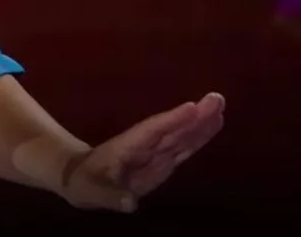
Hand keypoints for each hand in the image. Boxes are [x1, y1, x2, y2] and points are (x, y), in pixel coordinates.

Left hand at [61, 92, 224, 211]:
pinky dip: (198, 137)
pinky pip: (182, 148)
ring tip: (220, 106)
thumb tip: (130, 203)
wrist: (80, 178)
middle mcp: (144, 147)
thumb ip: (111, 196)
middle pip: (171, 130)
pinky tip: (213, 124)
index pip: (152, 133)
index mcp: (127, 148)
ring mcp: (154, 153)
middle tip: (217, 98)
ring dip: (201, 123)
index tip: (192, 107)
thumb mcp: (91, 191)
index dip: (171, 121)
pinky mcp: (161, 161)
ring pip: (180, 136)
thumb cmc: (85, 182)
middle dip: (194, 117)